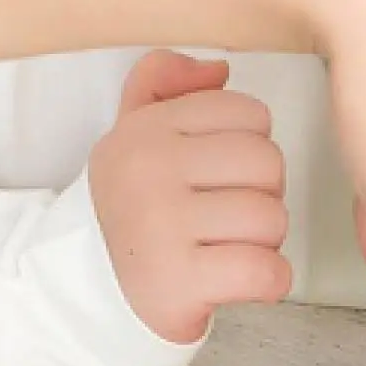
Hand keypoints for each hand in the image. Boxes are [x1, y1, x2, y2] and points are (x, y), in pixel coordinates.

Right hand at [90, 50, 290, 343]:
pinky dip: (268, 283)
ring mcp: (161, 227)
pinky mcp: (179, 282)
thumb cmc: (134, 213)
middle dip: (261, 197)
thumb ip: (162, 83)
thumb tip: (217, 70)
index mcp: (144, 131)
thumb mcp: (131, 135)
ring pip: (271, 219)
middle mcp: (147, 172)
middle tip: (225, 222)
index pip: (249, 115)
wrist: (93, 295)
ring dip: (263, 244)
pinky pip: (266, 272)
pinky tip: (239, 282)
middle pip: (267, 164)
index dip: (248, 151)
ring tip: (225, 252)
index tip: (217, 180)